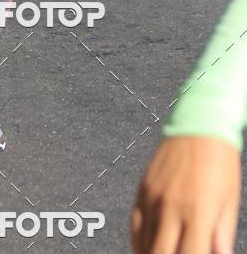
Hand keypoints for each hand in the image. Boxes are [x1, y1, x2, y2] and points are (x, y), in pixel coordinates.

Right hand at [131, 136, 240, 253]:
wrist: (199, 122)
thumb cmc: (219, 159)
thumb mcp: (229, 201)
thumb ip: (221, 236)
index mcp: (197, 212)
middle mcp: (171, 206)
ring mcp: (153, 197)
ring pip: (143, 244)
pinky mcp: (143, 188)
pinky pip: (135, 224)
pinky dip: (139, 243)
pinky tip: (146, 250)